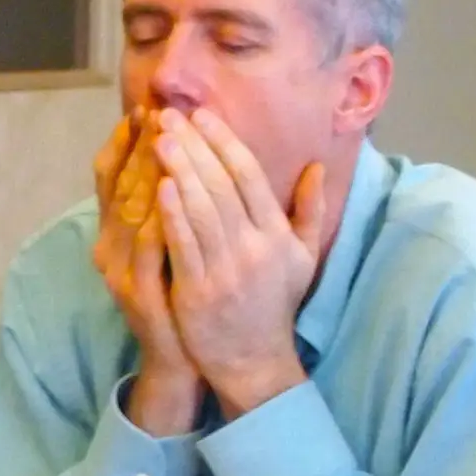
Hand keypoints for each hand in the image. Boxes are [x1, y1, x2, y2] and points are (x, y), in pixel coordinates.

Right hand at [90, 112, 200, 434]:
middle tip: (156, 113)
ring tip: (163, 140)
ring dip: (145, 174)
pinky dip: (156, 221)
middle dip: (139, 147)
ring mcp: (119, 270)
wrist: (180, 358)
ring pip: (130, 212)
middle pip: (120, 186)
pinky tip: (169, 194)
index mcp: (119, 232)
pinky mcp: (137, 293)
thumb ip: (175, 205)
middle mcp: (109, 246)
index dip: (125, 142)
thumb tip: (183, 158)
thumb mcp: (175, 245)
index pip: (113, 176)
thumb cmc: (184, 295)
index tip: (146, 108)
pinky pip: (146, 251)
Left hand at [152, 109, 330, 417]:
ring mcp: (226, 270)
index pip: (250, 177)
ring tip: (161, 138)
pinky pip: (184, 246)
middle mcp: (255, 248)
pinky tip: (159, 186)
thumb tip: (316, 166)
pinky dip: (172, 214)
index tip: (203, 115)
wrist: (254, 359)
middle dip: (195, 147)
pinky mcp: (199, 291)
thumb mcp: (302, 257)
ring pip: (202, 211)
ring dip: (180, 171)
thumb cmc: (274, 303)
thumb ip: (309, 210)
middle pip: (222, 186)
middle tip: (171, 115)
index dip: (225, 142)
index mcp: (277, 236)